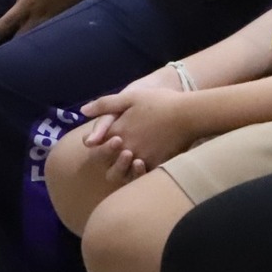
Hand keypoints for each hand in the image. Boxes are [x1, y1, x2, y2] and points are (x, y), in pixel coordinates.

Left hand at [0, 0, 82, 53]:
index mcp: (27, 5)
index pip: (4, 24)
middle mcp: (36, 17)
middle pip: (17, 38)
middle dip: (5, 49)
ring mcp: (48, 20)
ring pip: (30, 37)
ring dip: (20, 45)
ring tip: (12, 54)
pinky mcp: (57, 19)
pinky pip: (41, 33)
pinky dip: (33, 38)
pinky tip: (32, 39)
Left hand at [78, 75, 199, 181]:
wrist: (187, 114)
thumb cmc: (159, 102)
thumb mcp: (130, 96)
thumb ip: (105, 104)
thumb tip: (83, 110)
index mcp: (117, 131)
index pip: (97, 145)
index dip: (98, 144)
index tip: (103, 141)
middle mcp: (126, 147)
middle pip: (109, 164)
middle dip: (111, 160)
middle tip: (121, 151)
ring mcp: (141, 158)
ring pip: (125, 173)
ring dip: (125, 168)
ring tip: (133, 157)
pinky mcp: (156, 164)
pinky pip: (144, 175)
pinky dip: (142, 172)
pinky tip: (147, 164)